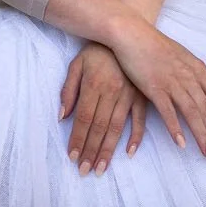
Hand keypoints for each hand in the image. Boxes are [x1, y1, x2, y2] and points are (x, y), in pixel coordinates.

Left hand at [60, 42, 146, 175]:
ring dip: (109, 150)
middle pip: (99, 127)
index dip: (78, 139)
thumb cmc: (97, 52)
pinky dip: (136, 136)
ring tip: (101, 168)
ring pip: (117, 127)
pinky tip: (129, 152)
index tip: (73, 158)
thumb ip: (68, 90)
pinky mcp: (142, 96)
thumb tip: (62, 117)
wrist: (125, 34)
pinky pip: (141, 119)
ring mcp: (129, 95)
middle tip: (85, 171)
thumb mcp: (77, 64)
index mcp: (94, 85)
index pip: (84, 118)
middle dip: (91, 151)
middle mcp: (112, 92)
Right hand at [107, 19, 205, 162]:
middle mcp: (189, 78)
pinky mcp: (154, 87)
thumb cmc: (155, 45)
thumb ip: (193, 73)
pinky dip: (175, 127)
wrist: (132, 33)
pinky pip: (168, 111)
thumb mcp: (182, 57)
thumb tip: (202, 87)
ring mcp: (172, 82)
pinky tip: (181, 143)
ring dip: (202, 136)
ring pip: (192, 113)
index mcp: (198, 70)